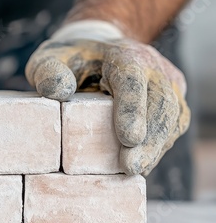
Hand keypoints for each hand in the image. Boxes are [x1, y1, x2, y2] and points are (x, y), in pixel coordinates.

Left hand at [25, 21, 189, 175]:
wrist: (94, 52)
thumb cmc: (69, 60)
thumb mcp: (48, 60)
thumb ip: (48, 72)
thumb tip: (59, 90)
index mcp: (122, 53)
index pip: (132, 79)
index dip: (132, 108)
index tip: (128, 138)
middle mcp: (152, 65)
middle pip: (161, 101)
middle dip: (149, 139)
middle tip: (131, 167)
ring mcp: (167, 81)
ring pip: (173, 116)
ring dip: (156, 147)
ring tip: (136, 170)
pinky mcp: (173, 97)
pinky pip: (174, 124)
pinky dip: (159, 146)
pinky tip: (143, 164)